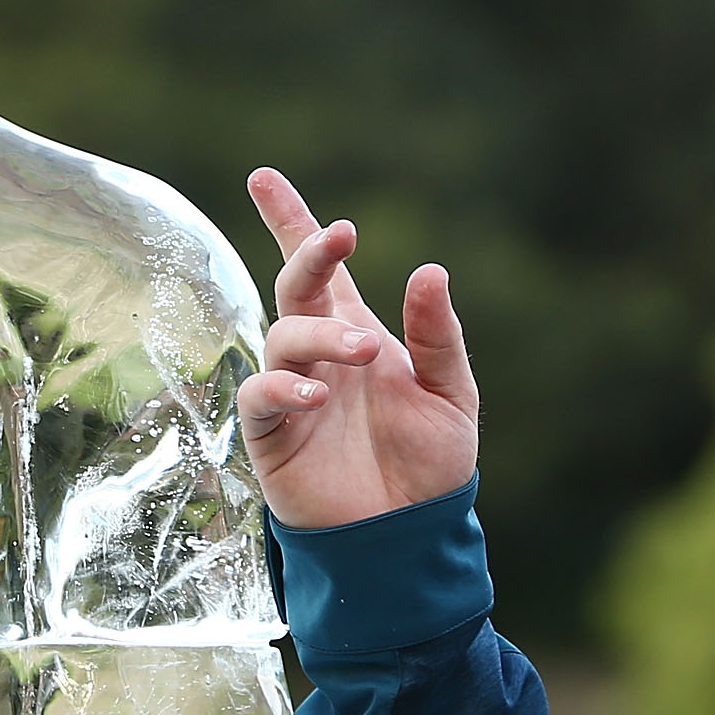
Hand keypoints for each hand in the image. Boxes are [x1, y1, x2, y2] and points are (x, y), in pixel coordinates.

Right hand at [236, 167, 479, 528]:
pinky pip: (262, 396)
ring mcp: (293, 392)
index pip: (319, 270)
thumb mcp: (452, 394)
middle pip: (293, 287)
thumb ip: (439, 336)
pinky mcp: (273, 436)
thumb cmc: (430, 466)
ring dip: (320, 335)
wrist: (410, 537)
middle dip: (306, 253)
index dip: (289, 222)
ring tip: (365, 353)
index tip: (263, 178)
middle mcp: (319, 356)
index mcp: (358, 334)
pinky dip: (285, 388)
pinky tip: (320, 396)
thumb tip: (428, 270)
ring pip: (284, 336)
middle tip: (337, 235)